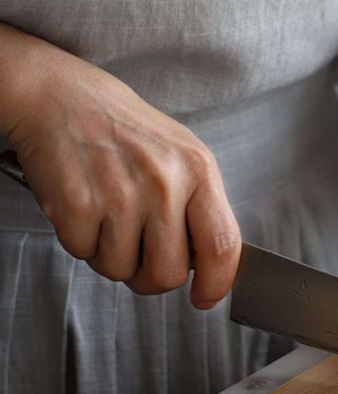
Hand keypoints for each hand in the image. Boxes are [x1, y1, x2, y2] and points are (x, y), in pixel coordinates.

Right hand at [0, 24, 239, 307]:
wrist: (59, 95)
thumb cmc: (124, 130)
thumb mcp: (181, 156)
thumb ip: (200, 207)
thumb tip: (210, 264)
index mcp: (198, 171)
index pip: (223, 246)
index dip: (217, 284)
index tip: (205, 297)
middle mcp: (164, 183)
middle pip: (169, 273)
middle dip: (150, 276)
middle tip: (138, 253)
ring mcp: (120, 194)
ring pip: (122, 270)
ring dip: (111, 255)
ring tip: (107, 215)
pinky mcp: (77, 203)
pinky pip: (84, 254)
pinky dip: (80, 240)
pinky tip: (84, 206)